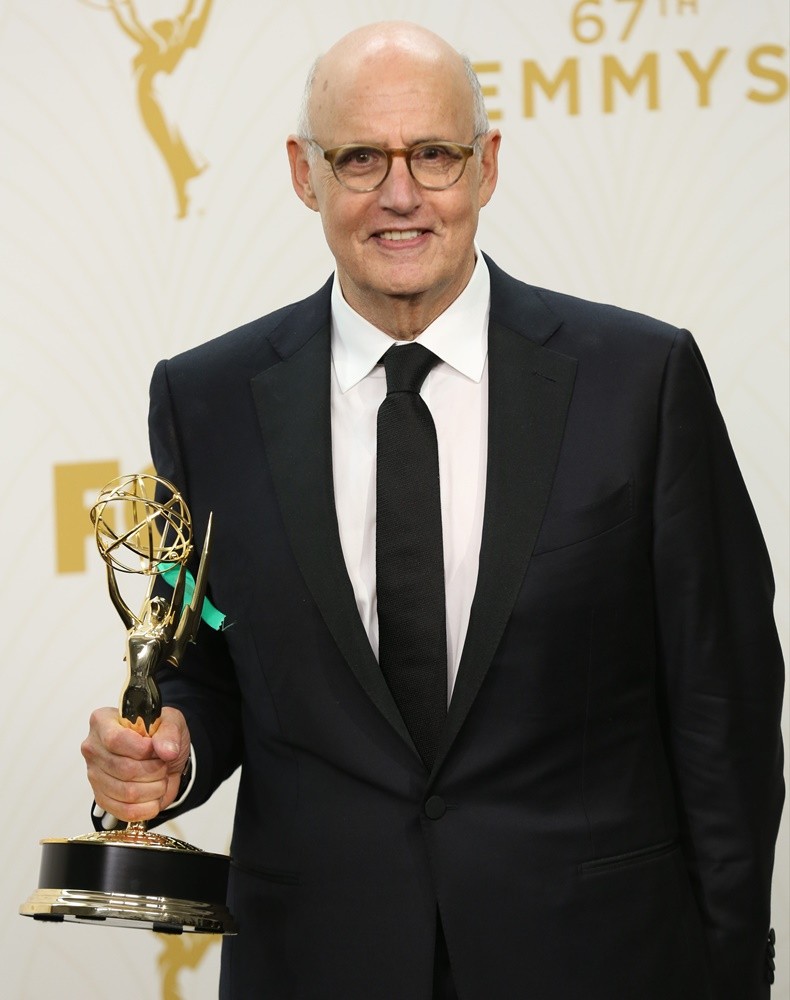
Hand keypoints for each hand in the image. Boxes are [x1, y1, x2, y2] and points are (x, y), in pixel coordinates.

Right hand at [81, 706, 190, 822]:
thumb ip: (170, 732)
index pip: (116, 740)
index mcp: (103, 721)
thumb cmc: (160, 735)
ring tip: (159, 777)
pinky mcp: (102, 798)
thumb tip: (167, 750)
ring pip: (127, 792)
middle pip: (124, 768)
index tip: (156, 749)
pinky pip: (125, 811)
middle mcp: (93, 749)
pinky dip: (148, 806)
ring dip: (154, 788)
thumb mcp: (171, 722)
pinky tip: (154, 795)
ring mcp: (95, 776)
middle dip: (154, 769)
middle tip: (163, 763)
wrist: (162, 756)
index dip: (142, 749)